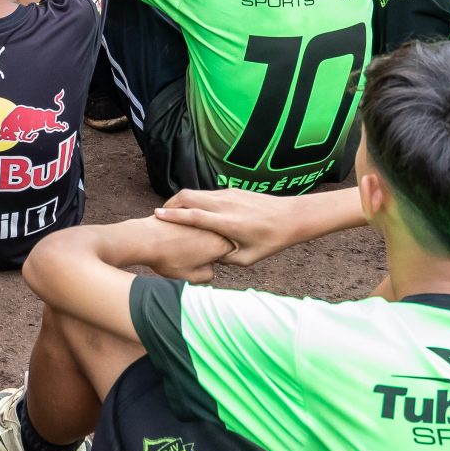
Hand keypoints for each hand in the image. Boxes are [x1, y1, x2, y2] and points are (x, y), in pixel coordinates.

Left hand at [136, 217, 236, 282]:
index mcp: (220, 244)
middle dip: (210, 245)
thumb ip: (207, 275)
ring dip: (198, 235)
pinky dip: (185, 227)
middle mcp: (214, 227)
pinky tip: (173, 235)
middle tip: (191, 255)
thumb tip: (211, 270)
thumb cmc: (168, 259)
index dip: (218, 258)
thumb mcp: (190, 276)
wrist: (145, 239)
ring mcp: (201, 217)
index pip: (231, 251)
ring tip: (180, 246)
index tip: (205, 262)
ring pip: (205, 228)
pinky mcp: (187, 210)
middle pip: (219, 237)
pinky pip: (190, 221)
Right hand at [152, 187, 307, 266]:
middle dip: (171, 204)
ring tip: (172, 212)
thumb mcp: (248, 258)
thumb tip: (210, 259)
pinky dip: (195, 199)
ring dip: (182, 201)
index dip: (174, 216)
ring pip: (197, 193)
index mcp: (228, 223)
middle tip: (159, 214)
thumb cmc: (271, 240)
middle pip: (190, 197)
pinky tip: (193, 210)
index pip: (194, 216)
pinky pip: (208, 193)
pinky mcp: (233, 191)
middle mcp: (225, 205)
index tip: (157, 215)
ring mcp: (229, 195)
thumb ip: (225, 258)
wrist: (292, 217)